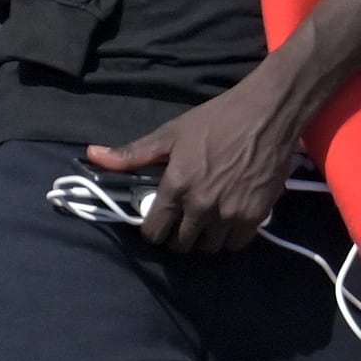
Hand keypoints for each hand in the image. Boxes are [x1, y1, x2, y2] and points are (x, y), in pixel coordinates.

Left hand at [86, 81, 302, 253]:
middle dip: (180, 235)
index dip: (154, 229)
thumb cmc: (218, 119)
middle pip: (181, 245)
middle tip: (186, 219)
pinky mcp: (256, 216)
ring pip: (209, 248)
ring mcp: (230, 214)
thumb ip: (133, 153)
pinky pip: (236, 243)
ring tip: (209, 220)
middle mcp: (201, 206)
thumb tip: (92, 155)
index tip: (160, 221)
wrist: (268, 112)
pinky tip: (230, 218)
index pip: (154, 232)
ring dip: (206, 238)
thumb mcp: (172, 132)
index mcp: (176, 186)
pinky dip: (231, 236)